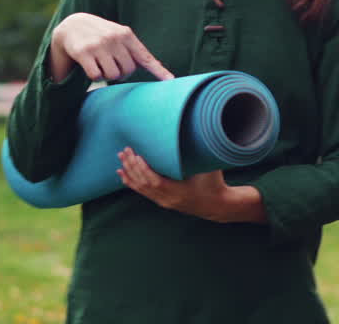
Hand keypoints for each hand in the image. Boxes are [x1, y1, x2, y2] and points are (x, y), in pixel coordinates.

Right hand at [50, 13, 173, 81]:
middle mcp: (114, 38)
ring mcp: (98, 45)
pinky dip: (94, 75)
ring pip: (112, 75)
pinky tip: (90, 64)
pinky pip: (96, 76)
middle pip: (127, 71)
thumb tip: (161, 70)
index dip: (159, 71)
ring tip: (101, 63)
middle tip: (113, 64)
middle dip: (121, 73)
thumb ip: (137, 52)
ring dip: (107, 75)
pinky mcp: (84, 52)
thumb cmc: (103, 35)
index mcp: (127, 35)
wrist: (73, 25)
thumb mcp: (120, 37)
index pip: (145, 57)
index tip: (171, 81)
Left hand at [116, 148, 264, 222]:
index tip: (136, 155)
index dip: (143, 169)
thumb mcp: (209, 168)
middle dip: (132, 167)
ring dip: (130, 173)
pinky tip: (123, 175)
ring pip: (141, 189)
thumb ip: (201, 153)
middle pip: (144, 184)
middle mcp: (168, 199)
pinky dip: (132, 182)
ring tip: (121, 159)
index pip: (154, 181)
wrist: (217, 205)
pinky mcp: (163, 201)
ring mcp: (164, 201)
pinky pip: (143, 192)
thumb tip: (197, 132)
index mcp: (178, 192)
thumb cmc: (214, 184)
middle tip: (125, 151)